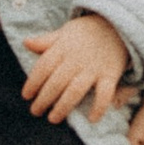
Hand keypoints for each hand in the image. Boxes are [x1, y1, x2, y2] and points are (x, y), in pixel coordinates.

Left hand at [21, 8, 133, 123]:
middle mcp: (76, 59)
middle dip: (44, 99)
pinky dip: (99, 106)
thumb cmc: (87, 32)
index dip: (33, 82)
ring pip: (75, 90)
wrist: (117, 25)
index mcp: (63, 48)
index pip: (43, 66)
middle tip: (35, 111)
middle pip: (56, 82)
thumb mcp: (66, 31)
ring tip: (53, 119)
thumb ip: (46, 41)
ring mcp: (94, 68)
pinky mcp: (110, 74)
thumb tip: (25, 43)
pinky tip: (92, 119)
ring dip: (63, 106)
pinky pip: (105, 93)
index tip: (26, 96)